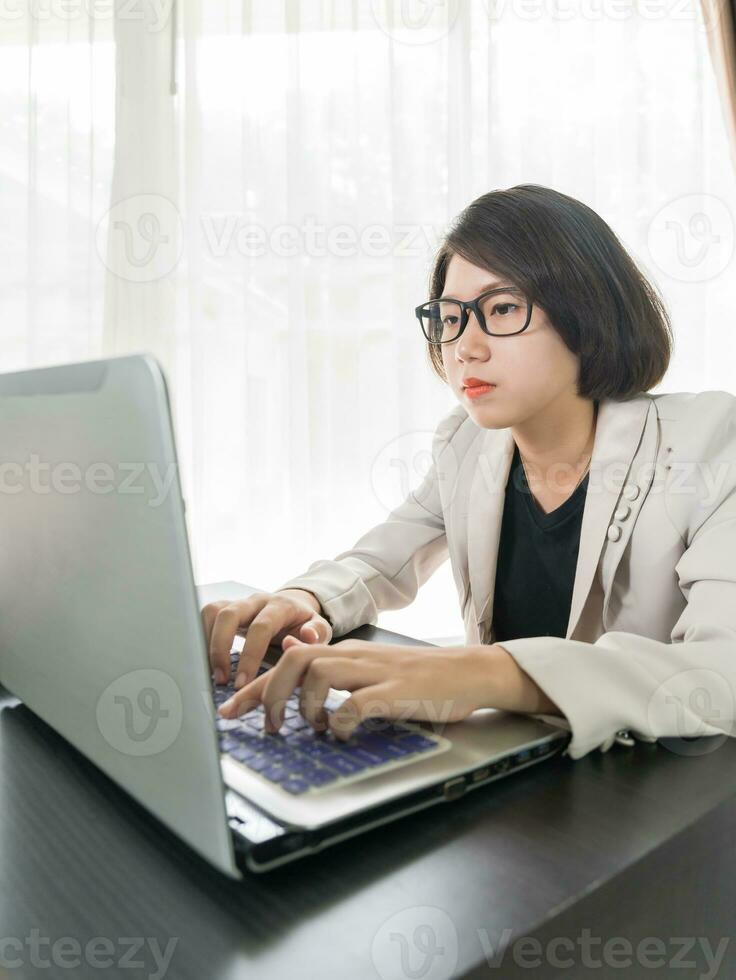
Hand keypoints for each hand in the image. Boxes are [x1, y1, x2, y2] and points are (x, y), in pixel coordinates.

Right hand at [201, 589, 331, 688]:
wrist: (293, 607)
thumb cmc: (305, 624)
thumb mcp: (319, 629)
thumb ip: (316, 633)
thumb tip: (306, 637)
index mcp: (281, 606)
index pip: (261, 627)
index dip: (250, 655)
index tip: (243, 683)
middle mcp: (256, 601)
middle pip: (229, 614)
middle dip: (220, 648)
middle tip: (221, 679)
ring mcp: (238, 602)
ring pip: (213, 612)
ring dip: (207, 643)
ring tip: (211, 673)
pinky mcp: (225, 608)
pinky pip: (206, 616)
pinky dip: (201, 638)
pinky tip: (206, 662)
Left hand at [217, 638, 491, 738]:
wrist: (467, 671)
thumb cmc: (418, 676)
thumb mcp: (368, 664)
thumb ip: (330, 660)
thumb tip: (291, 647)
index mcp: (345, 653)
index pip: (287, 661)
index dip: (253, 687)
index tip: (228, 711)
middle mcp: (354, 657)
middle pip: (295, 660)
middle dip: (270, 693)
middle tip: (269, 725)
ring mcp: (375, 673)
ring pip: (318, 673)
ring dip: (305, 706)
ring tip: (313, 728)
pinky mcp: (396, 692)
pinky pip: (357, 702)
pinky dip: (341, 721)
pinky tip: (343, 733)